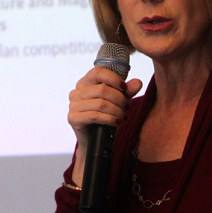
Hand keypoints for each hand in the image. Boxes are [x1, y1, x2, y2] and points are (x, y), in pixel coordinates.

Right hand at [68, 66, 142, 184]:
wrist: (96, 140)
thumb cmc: (105, 117)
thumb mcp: (119, 102)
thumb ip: (127, 91)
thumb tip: (138, 82)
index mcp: (85, 82)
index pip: (98, 72)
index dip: (113, 79)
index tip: (125, 88)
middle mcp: (76, 92)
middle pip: (102, 89)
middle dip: (119, 99)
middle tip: (126, 107)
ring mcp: (73, 105)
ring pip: (101, 103)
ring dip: (117, 111)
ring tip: (123, 116)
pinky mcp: (73, 118)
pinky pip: (95, 116)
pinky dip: (110, 118)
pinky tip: (116, 122)